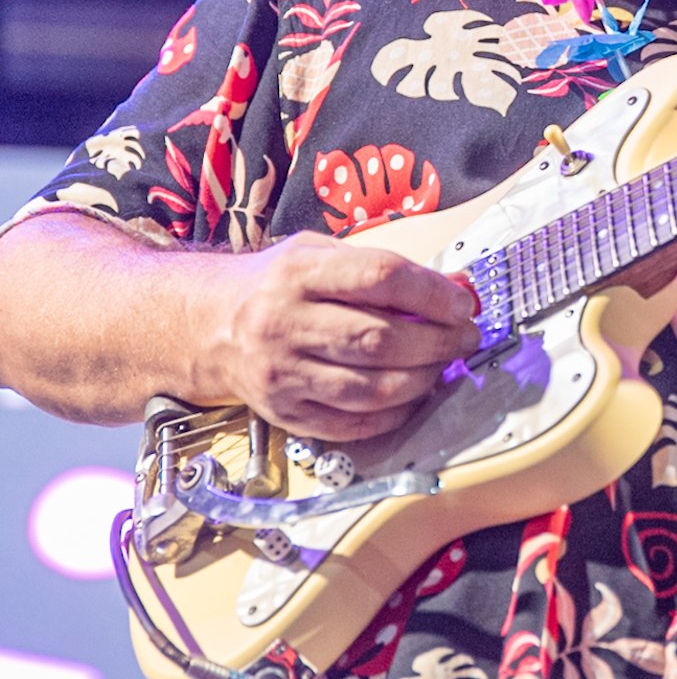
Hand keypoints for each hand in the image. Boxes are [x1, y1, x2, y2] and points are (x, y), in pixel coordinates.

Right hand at [188, 233, 481, 440]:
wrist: (210, 327)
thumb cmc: (277, 285)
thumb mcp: (316, 253)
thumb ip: (376, 268)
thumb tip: (449, 291)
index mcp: (298, 272)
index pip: (380, 278)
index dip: (432, 293)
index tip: (463, 304)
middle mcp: (285, 323)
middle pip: (380, 339)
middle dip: (437, 342)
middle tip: (465, 339)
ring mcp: (283, 374)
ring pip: (371, 388)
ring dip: (423, 380)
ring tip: (443, 367)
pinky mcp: (285, 413)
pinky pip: (353, 425)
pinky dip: (394, 414)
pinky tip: (412, 397)